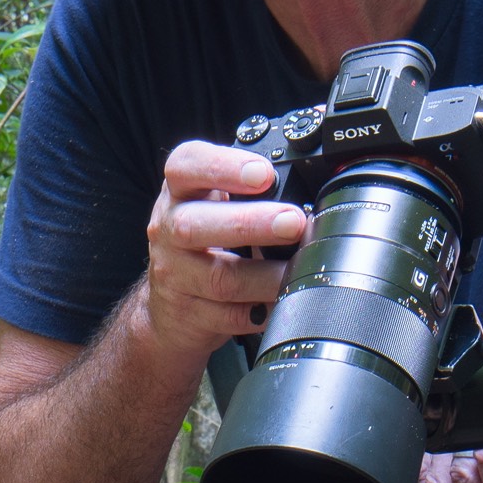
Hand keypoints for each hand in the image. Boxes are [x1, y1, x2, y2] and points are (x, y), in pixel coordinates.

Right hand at [129, 140, 309, 369]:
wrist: (166, 303)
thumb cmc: (202, 239)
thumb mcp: (213, 202)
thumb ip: (251, 190)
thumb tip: (315, 190)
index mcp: (180, 191)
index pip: (186, 166)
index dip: (223, 167)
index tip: (263, 174)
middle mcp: (169, 229)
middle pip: (195, 224)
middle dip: (249, 223)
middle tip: (292, 222)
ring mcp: (175, 275)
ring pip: (218, 277)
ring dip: (264, 275)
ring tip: (296, 270)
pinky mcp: (189, 314)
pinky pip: (229, 317)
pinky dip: (261, 311)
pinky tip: (282, 302)